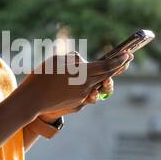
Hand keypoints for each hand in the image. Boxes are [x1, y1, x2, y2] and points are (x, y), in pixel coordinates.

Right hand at [15, 51, 131, 118]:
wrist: (32, 100)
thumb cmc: (41, 77)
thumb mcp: (57, 60)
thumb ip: (74, 59)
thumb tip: (83, 62)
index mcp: (82, 73)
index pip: (106, 66)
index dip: (119, 60)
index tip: (128, 54)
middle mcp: (86, 86)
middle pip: (107, 76)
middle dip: (119, 67)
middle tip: (128, 59)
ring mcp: (83, 97)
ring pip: (99, 85)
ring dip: (105, 77)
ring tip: (109, 70)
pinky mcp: (78, 105)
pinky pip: (88, 93)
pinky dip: (90, 86)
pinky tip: (86, 82)